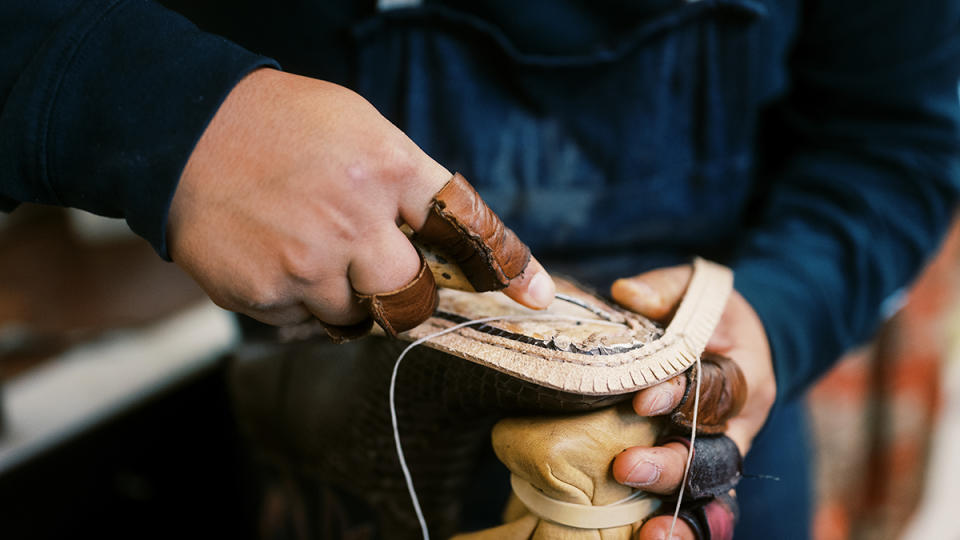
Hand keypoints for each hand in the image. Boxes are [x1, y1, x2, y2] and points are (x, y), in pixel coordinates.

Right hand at [167, 68, 554, 326]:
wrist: (181, 131)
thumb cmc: (280, 124)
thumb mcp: (358, 128)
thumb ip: (404, 181)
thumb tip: (440, 242)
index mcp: (386, 168)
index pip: (466, 226)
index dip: (508, 265)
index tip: (538, 296)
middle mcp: (354, 220)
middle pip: (411, 296)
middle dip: (404, 295)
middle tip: (380, 273)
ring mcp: (308, 261)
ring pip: (356, 317)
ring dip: (344, 295)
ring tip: (307, 247)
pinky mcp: (265, 292)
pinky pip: (304, 323)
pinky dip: (298, 300)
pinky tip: (275, 256)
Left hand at [609, 264, 775, 538]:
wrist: (737, 345)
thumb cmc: (709, 317)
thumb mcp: (696, 291)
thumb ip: (665, 290)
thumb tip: (627, 294)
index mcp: (744, 375)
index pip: (716, 389)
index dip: (681, 395)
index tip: (642, 400)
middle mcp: (739, 425)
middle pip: (716, 455)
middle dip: (672, 464)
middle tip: (627, 467)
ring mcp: (722, 455)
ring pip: (711, 493)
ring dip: (682, 517)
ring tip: (649, 536)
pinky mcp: (704, 475)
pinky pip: (700, 509)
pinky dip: (682, 529)